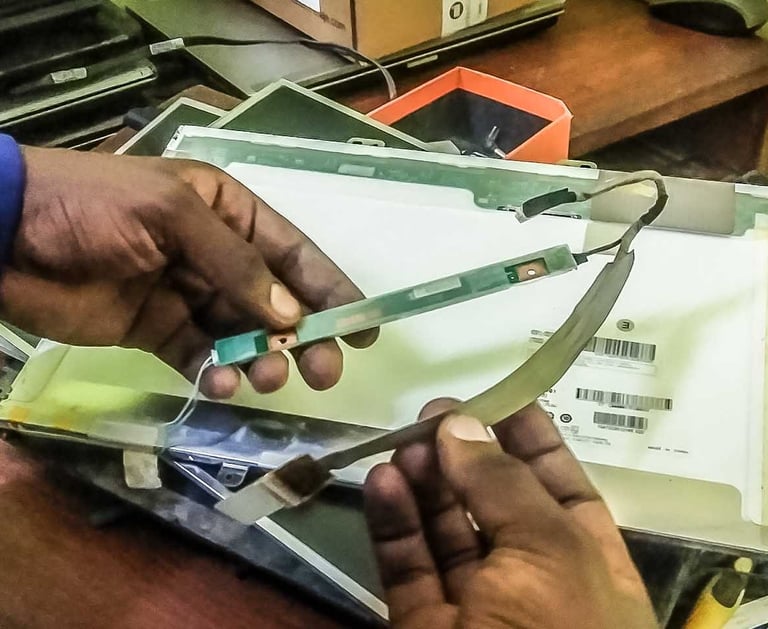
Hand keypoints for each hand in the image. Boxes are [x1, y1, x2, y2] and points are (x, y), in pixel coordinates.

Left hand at [1, 147, 375, 397]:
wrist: (4, 238)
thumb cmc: (93, 209)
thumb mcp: (172, 219)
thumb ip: (236, 267)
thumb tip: (290, 319)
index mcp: (228, 212)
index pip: (293, 254)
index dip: (333, 290)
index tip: (364, 330)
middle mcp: (217, 255)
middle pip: (276, 301)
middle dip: (304, 337)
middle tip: (324, 372)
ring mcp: (188, 296)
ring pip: (244, 336)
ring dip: (261, 360)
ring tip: (263, 378)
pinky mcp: (159, 332)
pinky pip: (202, 358)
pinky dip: (216, 374)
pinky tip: (218, 383)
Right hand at [364, 400, 656, 628]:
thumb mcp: (550, 551)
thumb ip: (503, 483)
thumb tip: (462, 423)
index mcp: (582, 558)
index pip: (556, 485)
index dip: (528, 439)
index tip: (496, 397)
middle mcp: (529, 577)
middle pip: (491, 502)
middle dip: (463, 454)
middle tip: (431, 414)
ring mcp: (474, 604)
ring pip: (443, 530)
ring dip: (422, 483)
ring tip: (400, 443)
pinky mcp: (424, 626)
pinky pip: (406, 567)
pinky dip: (392, 523)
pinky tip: (382, 482)